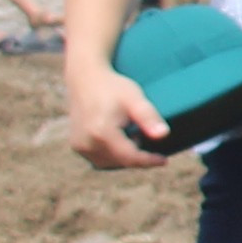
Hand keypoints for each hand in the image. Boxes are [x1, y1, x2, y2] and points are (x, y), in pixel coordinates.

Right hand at [62, 54, 173, 171]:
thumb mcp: (135, 99)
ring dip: (125, 157)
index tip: (164, 160)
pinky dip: (113, 155)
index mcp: (101, 132)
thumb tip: (163, 135)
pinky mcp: (76, 145)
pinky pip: (99, 158)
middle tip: (149, 143)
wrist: (85, 79)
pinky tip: (121, 140)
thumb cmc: (113, 87)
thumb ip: (148, 117)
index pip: (129, 157)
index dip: (148, 161)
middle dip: (138, 158)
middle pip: (120, 161)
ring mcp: (79, 145)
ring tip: (134, 136)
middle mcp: (87, 142)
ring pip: (109, 163)